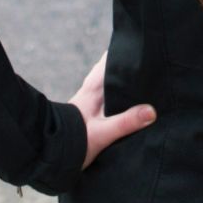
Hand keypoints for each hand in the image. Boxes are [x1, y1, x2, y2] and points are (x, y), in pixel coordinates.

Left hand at [69, 49, 156, 169]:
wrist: (50, 155)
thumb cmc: (73, 143)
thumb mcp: (103, 134)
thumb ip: (127, 122)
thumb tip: (152, 111)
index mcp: (94, 87)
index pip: (110, 59)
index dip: (125, 51)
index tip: (144, 47)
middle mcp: (91, 89)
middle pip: (112, 69)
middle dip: (129, 66)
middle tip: (151, 65)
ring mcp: (90, 100)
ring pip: (110, 82)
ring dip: (124, 81)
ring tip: (146, 82)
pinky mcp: (90, 112)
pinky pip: (109, 96)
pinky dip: (120, 94)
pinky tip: (132, 103)